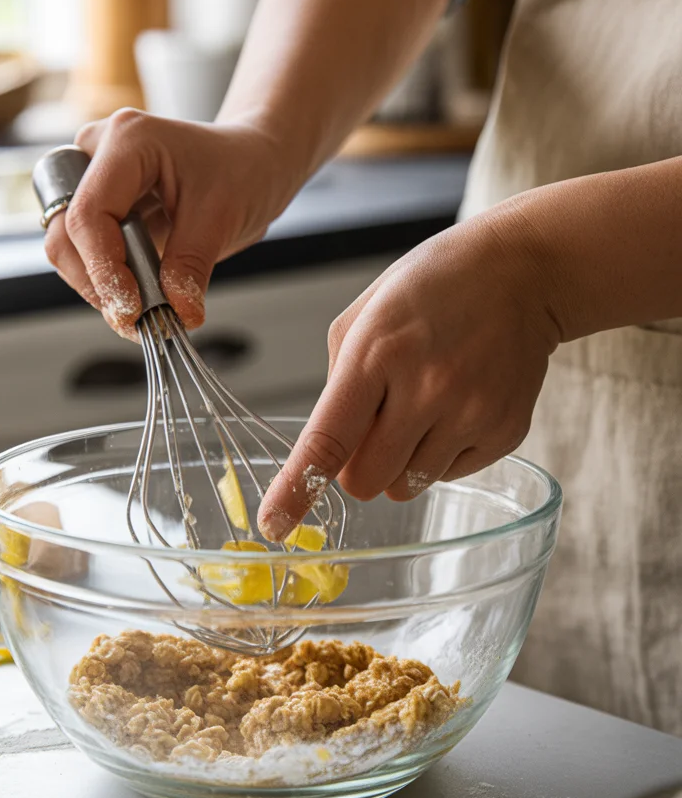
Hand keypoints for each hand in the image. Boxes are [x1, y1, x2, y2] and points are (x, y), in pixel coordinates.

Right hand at [43, 111, 288, 339]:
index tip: (131, 309)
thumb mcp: (223, 216)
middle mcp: (99, 154)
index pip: (89, 214)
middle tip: (136, 317)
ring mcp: (95, 181)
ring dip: (99, 287)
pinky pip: (86, 254)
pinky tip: (140, 296)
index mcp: (127, 141)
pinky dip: (108, 282)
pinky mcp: (101, 209)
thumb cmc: (241, 169)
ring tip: (145, 310)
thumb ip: (191, 265)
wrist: (249, 163)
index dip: (103, 269)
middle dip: (96, 282)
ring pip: (67, 248)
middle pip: (66, 233)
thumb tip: (177, 311)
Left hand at [257, 208, 561, 540]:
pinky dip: (440, 454)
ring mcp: (471, 413)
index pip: (328, 441)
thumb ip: (337, 384)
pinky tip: (454, 406)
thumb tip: (330, 452)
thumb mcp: (363, 315)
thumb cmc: (432, 288)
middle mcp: (426, 388)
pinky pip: (448, 476)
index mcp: (376, 353)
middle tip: (372, 428)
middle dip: (356, 468)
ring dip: (399, 462)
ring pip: (407, 486)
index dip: (296, 488)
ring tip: (420, 407)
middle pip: (366, 482)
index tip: (274, 524)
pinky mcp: (505, 431)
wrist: (522, 273)